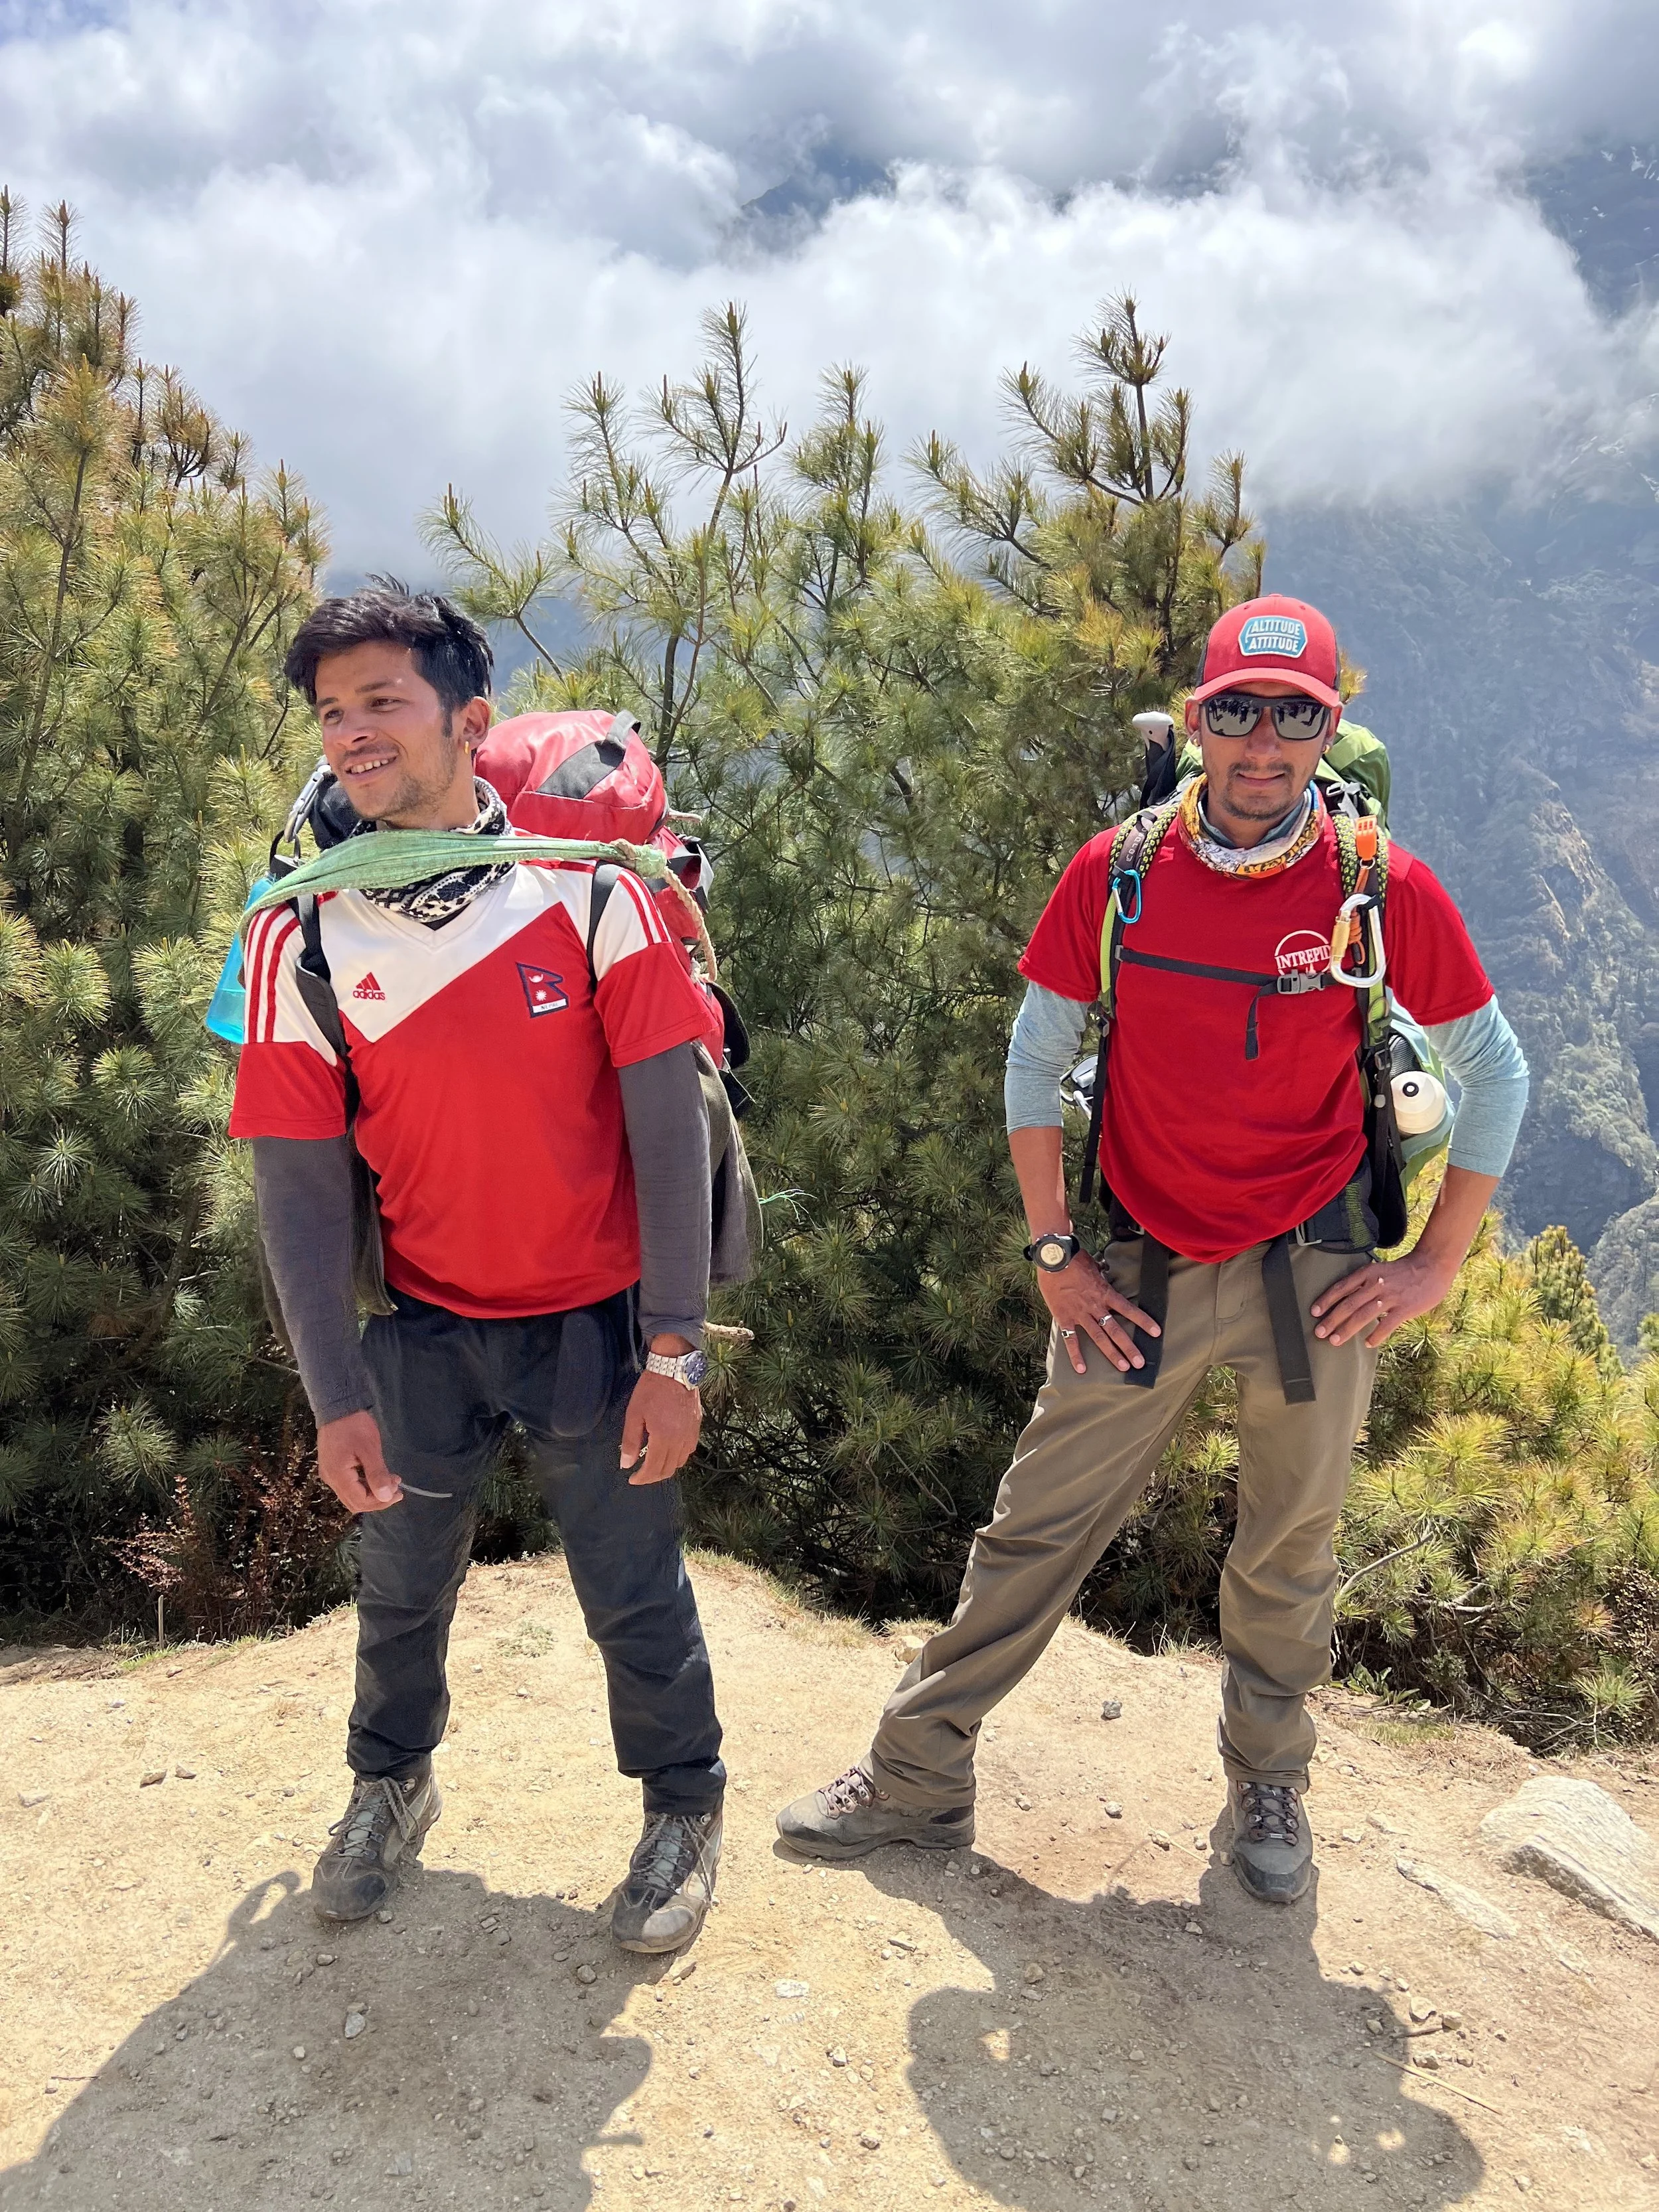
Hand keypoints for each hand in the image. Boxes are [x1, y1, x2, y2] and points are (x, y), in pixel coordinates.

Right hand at [316, 1409, 402, 1511]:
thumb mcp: (369, 1449)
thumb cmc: (354, 1426)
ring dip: (372, 1492)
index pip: (360, 1502)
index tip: (398, 1492)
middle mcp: (331, 1479)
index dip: (380, 1502)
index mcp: (338, 1476)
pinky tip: (378, 1474)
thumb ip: (377, 1474)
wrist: (337, 1405)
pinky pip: (350, 1484)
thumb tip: (386, 1496)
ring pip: (353, 1494)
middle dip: (377, 1499)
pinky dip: (365, 1483)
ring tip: (391, 1480)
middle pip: (355, 1502)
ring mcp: (330, 1473)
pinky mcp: (333, 1467)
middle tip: (397, 1489)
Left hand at [621, 1370, 702, 1485]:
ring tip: (652, 1464)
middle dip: (652, 1477)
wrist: (675, 1369)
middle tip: (641, 1475)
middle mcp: (680, 1439)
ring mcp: (691, 1434)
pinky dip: (677, 1457)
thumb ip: (631, 1441)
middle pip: (668, 1469)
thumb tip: (626, 1464)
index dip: (642, 1478)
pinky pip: (688, 1451)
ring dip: (665, 1468)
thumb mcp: (634, 1414)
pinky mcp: (696, 1427)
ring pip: (679, 1462)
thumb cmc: (652, 1389)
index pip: (654, 1468)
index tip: (632, 1479)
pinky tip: (668, 1451)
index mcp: (663, 1437)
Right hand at [1038, 1247, 1160, 1375]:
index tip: (1156, 1332)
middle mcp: (1095, 1306)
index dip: (1143, 1321)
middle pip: (1116, 1330)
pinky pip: (1071, 1339)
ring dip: (1111, 1353)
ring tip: (1122, 1367)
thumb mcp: (1094, 1266)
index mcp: (1105, 1293)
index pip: (1128, 1309)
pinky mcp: (1064, 1317)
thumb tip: (1104, 1273)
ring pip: (1098, 1337)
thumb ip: (1101, 1275)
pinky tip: (1081, 1369)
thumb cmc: (1074, 1259)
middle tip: (1139, 1362)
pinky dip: (1075, 1355)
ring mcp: (1080, 1314)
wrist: (1054, 1258)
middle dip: (1129, 1347)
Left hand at [1310, 1246, 1456, 1348]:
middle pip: (1348, 1304)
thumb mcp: (1379, 1270)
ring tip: (1335, 1341)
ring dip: (1347, 1330)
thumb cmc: (1403, 1271)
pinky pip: (1386, 1325)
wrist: (1431, 1266)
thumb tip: (1347, 1300)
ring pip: (1363, 1315)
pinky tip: (1367, 1343)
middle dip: (1331, 1320)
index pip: (1341, 1287)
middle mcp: (1375, 1284)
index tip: (1314, 1312)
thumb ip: (1364, 1283)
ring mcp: (1390, 1297)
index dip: (1326, 1300)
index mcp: (1368, 1273)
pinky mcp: (1404, 1308)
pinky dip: (1375, 1335)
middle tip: (1319, 1332)